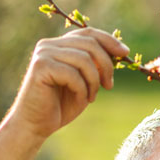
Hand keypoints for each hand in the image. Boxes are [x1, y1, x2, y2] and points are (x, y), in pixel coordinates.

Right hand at [6, 28, 129, 139]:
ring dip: (94, 81)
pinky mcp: (40, 67)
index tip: (124, 53)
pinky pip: (73, 74)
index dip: (109, 41)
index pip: (88, 33)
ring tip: (92, 97)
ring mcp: (43, 54)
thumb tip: (119, 50)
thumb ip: (95, 65)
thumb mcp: (84, 82)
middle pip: (89, 44)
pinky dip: (82, 89)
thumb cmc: (59, 106)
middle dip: (106, 65)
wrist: (34, 126)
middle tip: (109, 85)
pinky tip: (81, 100)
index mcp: (58, 45)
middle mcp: (48, 45)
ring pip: (84, 59)